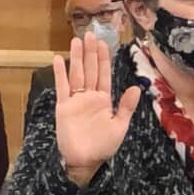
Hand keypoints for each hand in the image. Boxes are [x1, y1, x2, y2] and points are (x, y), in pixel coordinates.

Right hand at [53, 31, 140, 185]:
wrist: (85, 160)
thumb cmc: (104, 145)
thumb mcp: (119, 126)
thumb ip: (126, 107)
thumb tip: (135, 88)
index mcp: (104, 100)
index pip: (104, 75)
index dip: (104, 59)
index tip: (103, 43)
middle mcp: (90, 96)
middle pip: (90, 70)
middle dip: (91, 52)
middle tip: (90, 33)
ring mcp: (76, 100)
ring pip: (77, 74)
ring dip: (77, 58)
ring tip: (76, 40)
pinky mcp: (63, 106)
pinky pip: (62, 87)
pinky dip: (59, 73)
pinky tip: (58, 59)